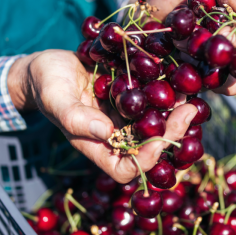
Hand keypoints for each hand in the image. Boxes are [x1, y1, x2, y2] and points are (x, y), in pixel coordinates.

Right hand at [8, 50, 197, 183]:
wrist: (49, 66)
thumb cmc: (46, 85)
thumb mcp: (55, 99)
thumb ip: (76, 117)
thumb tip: (107, 132)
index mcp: (98, 147)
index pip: (127, 169)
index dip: (146, 161)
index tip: (160, 140)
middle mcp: (117, 137)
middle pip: (151, 148)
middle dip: (173, 134)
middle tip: (189, 111)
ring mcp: (126, 118)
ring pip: (158, 126)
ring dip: (176, 114)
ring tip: (189, 94)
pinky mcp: (133, 100)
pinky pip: (155, 103)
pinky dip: (169, 95)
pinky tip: (180, 81)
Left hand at [131, 0, 235, 94]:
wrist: (146, 2)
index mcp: (233, 30)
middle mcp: (220, 52)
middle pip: (234, 65)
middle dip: (232, 65)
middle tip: (223, 56)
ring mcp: (200, 66)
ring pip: (212, 80)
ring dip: (209, 76)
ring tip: (197, 63)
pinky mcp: (179, 75)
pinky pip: (183, 87)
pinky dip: (182, 91)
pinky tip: (180, 93)